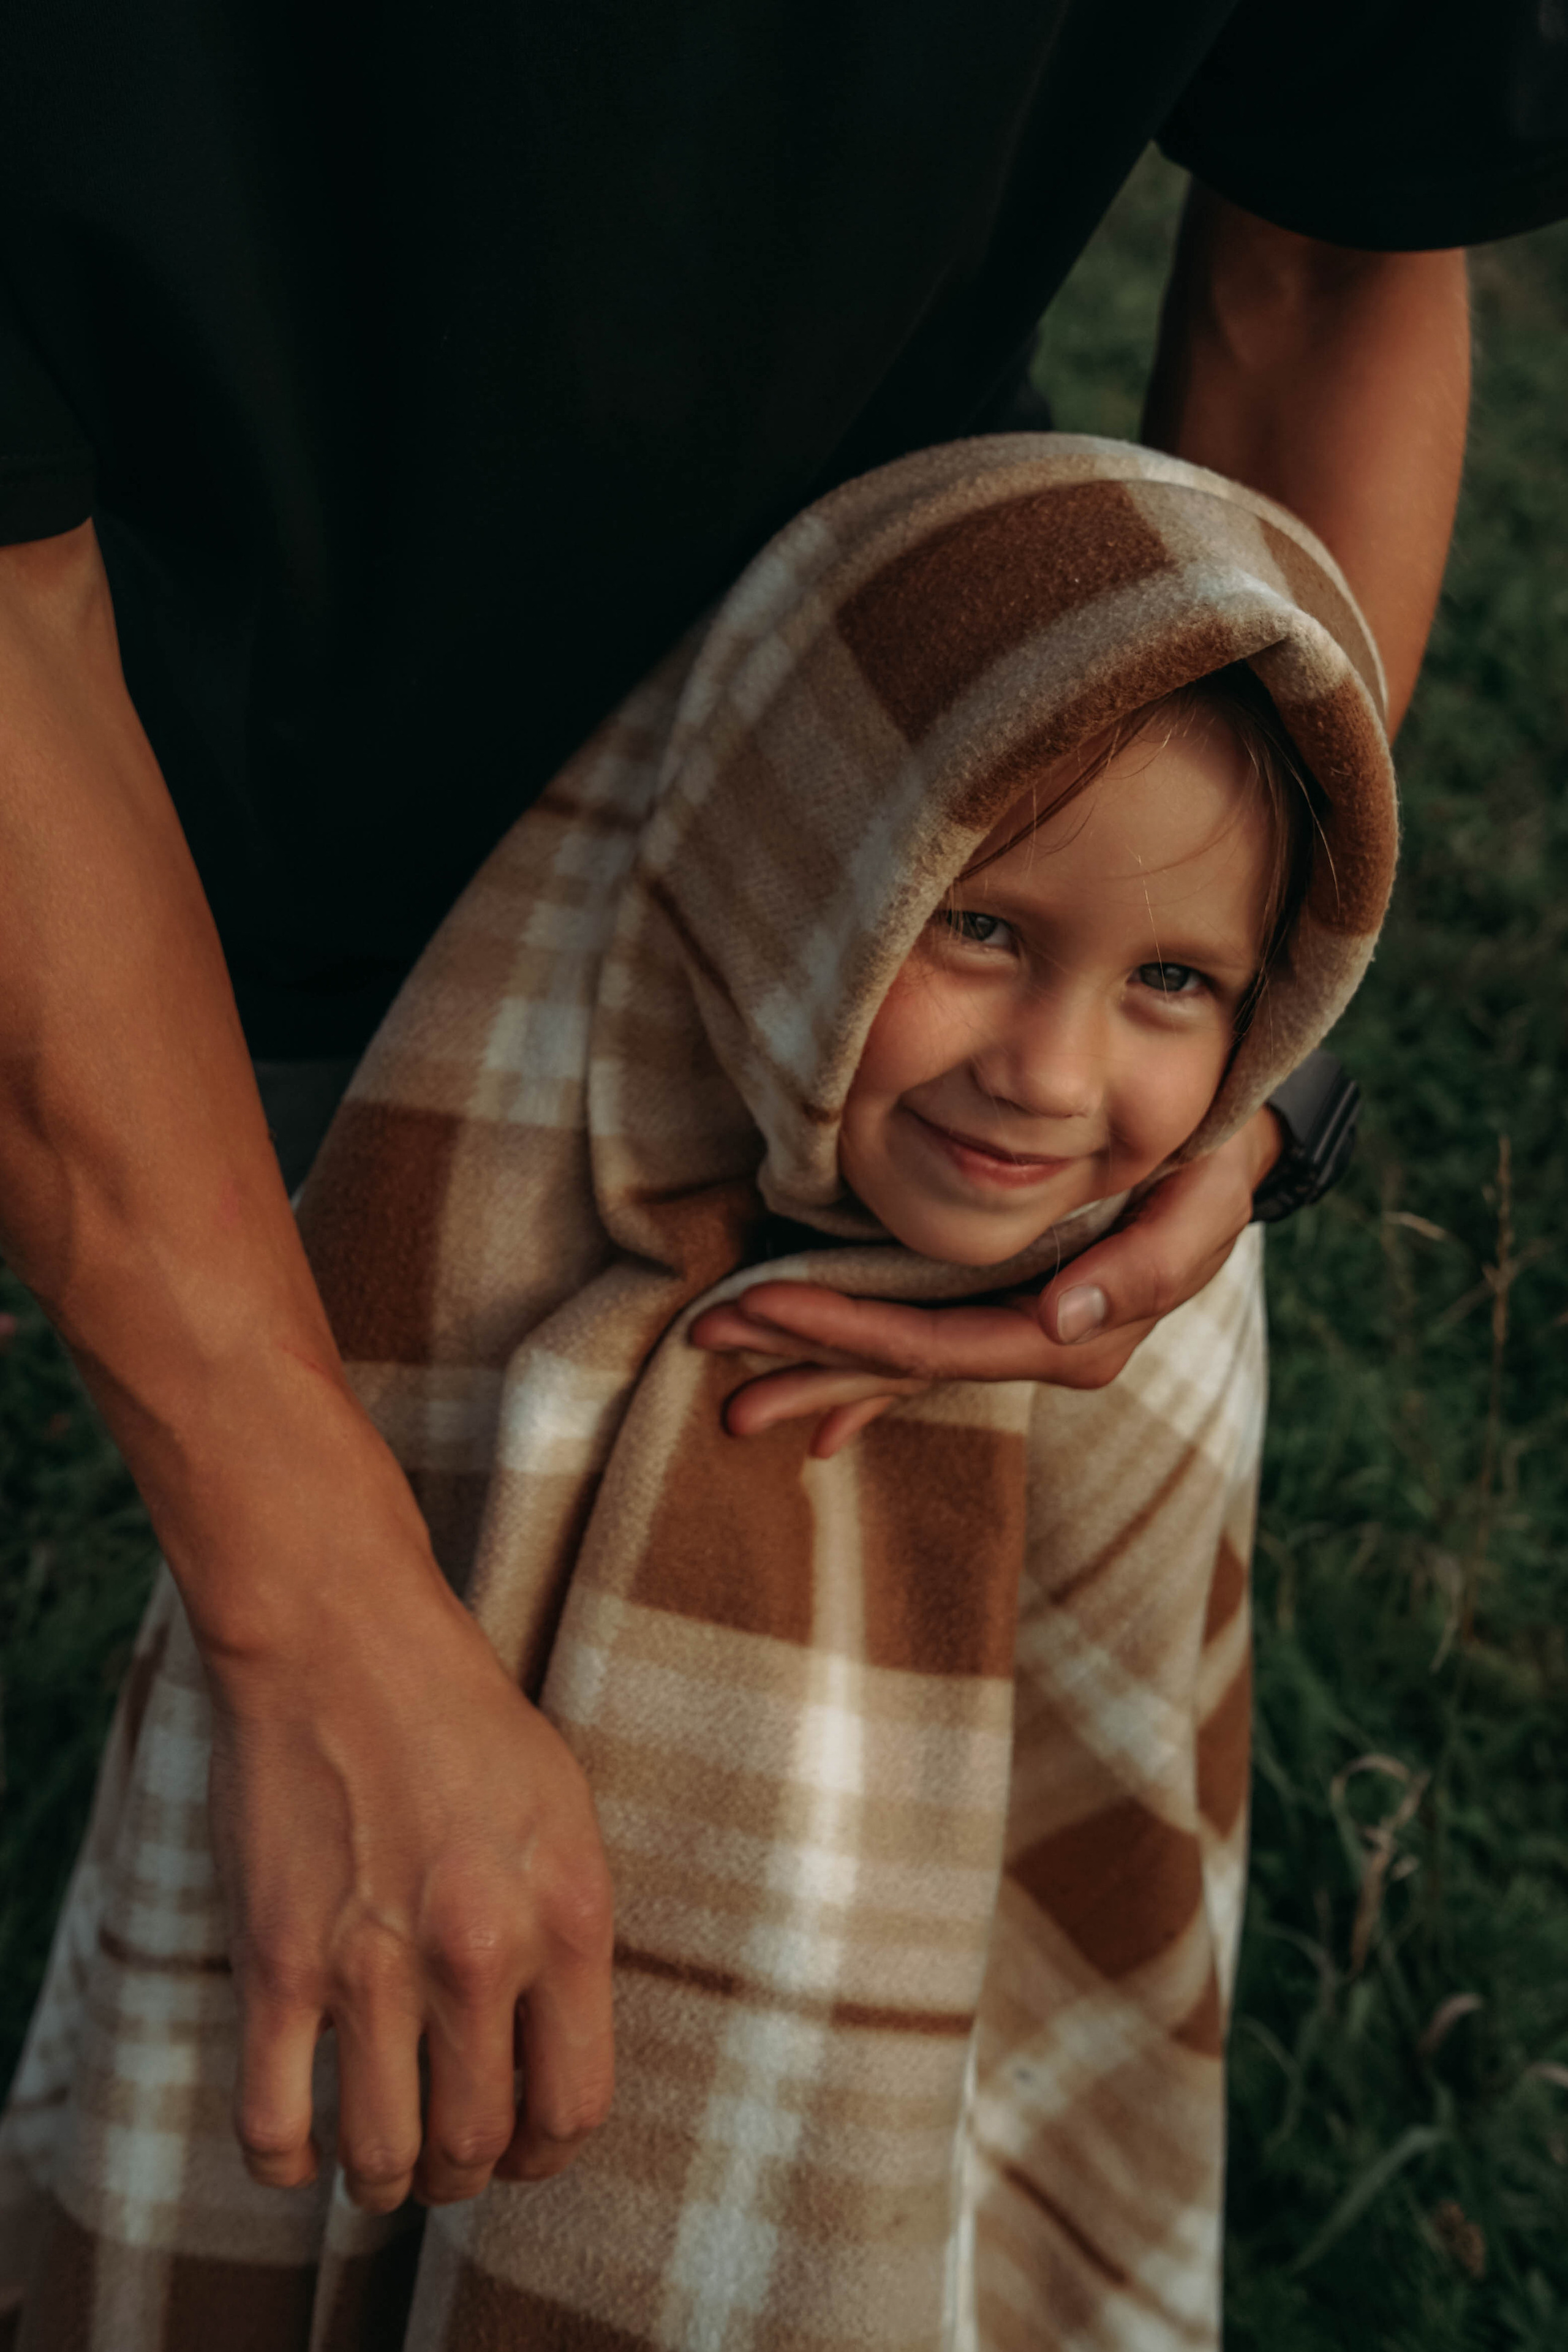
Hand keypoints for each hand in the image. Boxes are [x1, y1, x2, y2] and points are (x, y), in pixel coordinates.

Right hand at [175, 1388, 615, 2216]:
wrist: (342, 1640)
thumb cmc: (460, 1716)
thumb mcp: (561, 1813)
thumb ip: (567, 1933)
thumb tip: (548, 2054)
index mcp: (566, 1914)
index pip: (574, 2105)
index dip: (546, 2153)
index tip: (522, 2149)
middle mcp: (479, 1952)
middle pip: (477, 2145)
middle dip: (464, 2174)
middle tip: (449, 2157)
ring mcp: (373, 1963)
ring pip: (383, 2158)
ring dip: (383, 2183)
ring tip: (381, 2162)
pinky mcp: (279, 1961)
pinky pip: (274, 2122)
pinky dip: (287, 2161)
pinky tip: (302, 2142)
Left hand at [690, 1109, 1280, 1453]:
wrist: (1225, 1157)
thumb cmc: (1213, 1171)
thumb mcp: (1200, 1207)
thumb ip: (1143, 1267)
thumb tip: (1058, 1320)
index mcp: (1071, 1334)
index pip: (938, 1344)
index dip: (847, 1333)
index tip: (760, 1305)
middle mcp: (1033, 1346)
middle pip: (900, 1366)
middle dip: (801, 1358)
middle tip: (704, 1343)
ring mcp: (1013, 1335)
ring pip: (901, 1368)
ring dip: (815, 1376)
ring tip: (730, 1399)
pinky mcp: (1003, 1313)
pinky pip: (926, 1354)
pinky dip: (867, 1380)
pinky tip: (817, 1419)